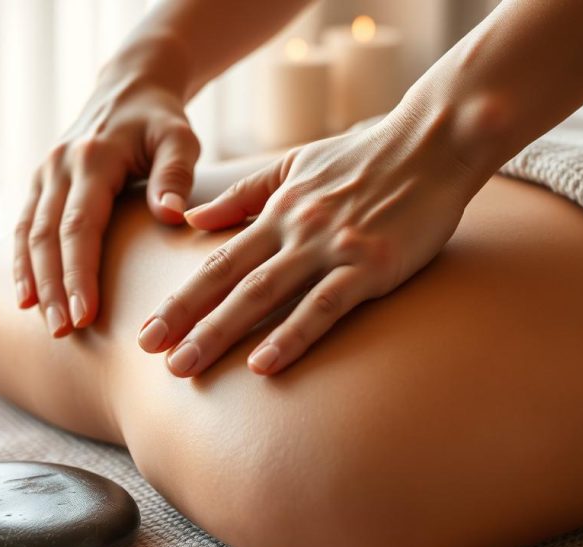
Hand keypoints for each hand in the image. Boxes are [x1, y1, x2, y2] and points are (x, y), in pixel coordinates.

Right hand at [14, 69, 199, 335]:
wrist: (128, 87)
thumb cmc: (161, 120)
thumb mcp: (179, 138)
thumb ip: (175, 175)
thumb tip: (172, 217)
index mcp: (93, 157)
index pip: (80, 225)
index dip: (79, 272)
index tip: (87, 315)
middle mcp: (60, 165)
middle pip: (47, 236)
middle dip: (53, 287)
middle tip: (64, 331)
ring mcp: (44, 173)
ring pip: (28, 234)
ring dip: (34, 281)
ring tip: (45, 323)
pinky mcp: (40, 182)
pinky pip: (24, 226)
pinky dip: (22, 263)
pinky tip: (27, 297)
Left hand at [137, 117, 481, 376]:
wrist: (433, 142)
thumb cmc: (366, 156)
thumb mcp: (295, 166)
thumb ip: (244, 196)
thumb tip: (194, 219)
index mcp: (278, 211)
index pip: (217, 261)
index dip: (180, 298)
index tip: (148, 330)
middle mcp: (295, 230)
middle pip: (229, 281)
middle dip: (185, 320)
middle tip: (149, 355)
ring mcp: (332, 248)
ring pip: (264, 294)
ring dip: (220, 332)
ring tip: (184, 367)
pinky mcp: (371, 265)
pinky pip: (324, 305)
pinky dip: (292, 335)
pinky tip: (264, 366)